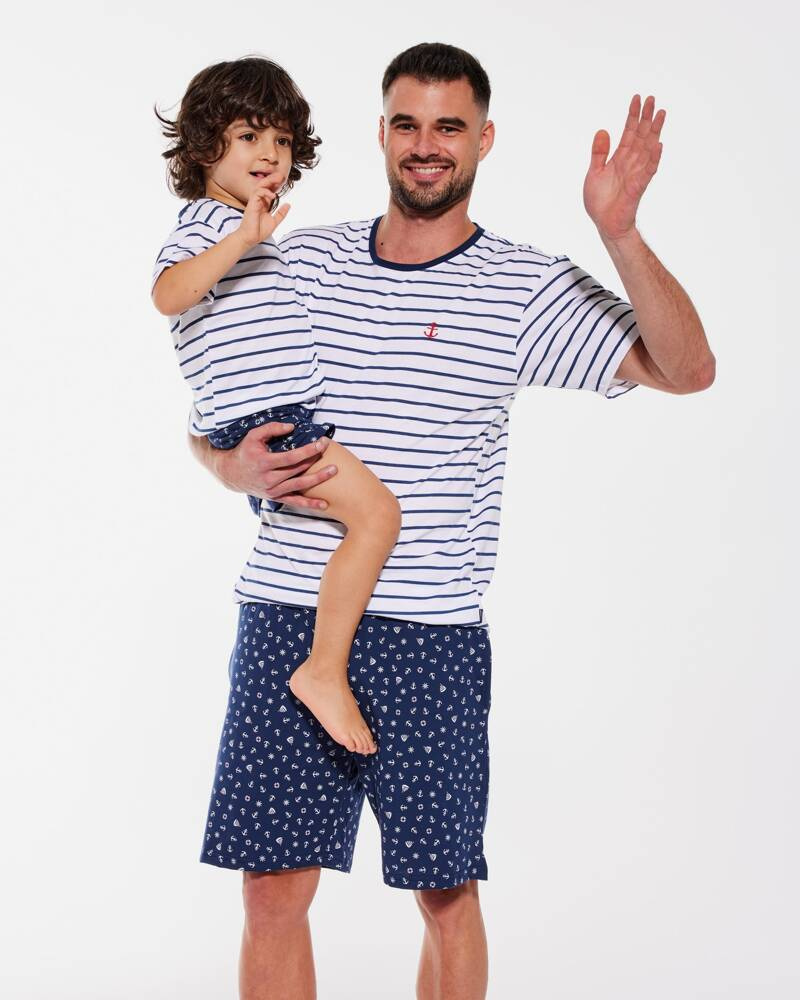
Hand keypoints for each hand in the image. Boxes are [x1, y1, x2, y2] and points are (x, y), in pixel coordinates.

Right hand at [212, 422, 335, 509]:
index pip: (292, 456)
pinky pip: (294, 502)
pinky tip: (324, 504)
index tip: (321, 443)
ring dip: (318, 479)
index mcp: (264, 462)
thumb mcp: (253, 435)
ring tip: (333, 471)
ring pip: (299, 485)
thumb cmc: (245, 451)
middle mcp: (269, 478)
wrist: (231, 474)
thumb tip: (292, 427)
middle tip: (329, 449)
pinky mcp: (275, 498)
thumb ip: (272, 428)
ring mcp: (273, 490)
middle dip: (315, 459)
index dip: (308, 450)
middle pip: (298, 469)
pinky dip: (309, 504)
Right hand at [238, 179, 290, 247]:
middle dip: (272, 179)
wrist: (251, 239)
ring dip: (269, 181)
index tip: (283, 181)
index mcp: (263, 204)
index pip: (269, 191)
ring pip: (260, 186)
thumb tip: (288, 205)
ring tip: (277, 179)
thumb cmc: (259, 231)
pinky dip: (265, 192)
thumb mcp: (274, 221)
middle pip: (264, 186)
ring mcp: (254, 202)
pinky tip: (273, 195)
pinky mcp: (251, 204)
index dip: (276, 185)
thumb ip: (281, 213)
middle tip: (281, 175)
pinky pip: (257, 193)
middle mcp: (258, 201)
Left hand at [583, 94, 665, 241]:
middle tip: (652, 98)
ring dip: (655, 131)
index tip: (637, 99)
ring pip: (648, 147)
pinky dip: (654, 158)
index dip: (632, 116)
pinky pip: (648, 170)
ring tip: (661, 113)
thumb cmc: (601, 202)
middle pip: (641, 135)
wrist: (604, 224)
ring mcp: (636, 172)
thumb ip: (598, 153)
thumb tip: (602, 130)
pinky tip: (658, 145)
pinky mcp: (638, 185)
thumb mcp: (594, 173)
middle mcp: (630, 162)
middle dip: (646, 117)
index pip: (628, 132)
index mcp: (619, 158)